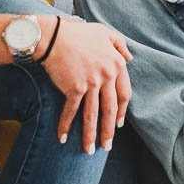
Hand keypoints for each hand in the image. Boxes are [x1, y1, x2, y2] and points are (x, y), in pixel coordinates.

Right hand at [37, 16, 133, 154]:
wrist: (54, 36)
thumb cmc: (77, 33)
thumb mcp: (105, 33)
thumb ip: (119, 44)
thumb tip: (129, 58)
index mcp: (117, 64)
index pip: (124, 93)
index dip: (122, 111)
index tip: (119, 124)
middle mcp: (107, 75)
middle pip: (110, 109)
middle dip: (109, 130)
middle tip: (107, 146)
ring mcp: (92, 83)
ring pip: (93, 114)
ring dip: (91, 135)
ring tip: (90, 150)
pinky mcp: (75, 88)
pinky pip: (72, 111)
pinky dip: (65, 125)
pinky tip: (63, 138)